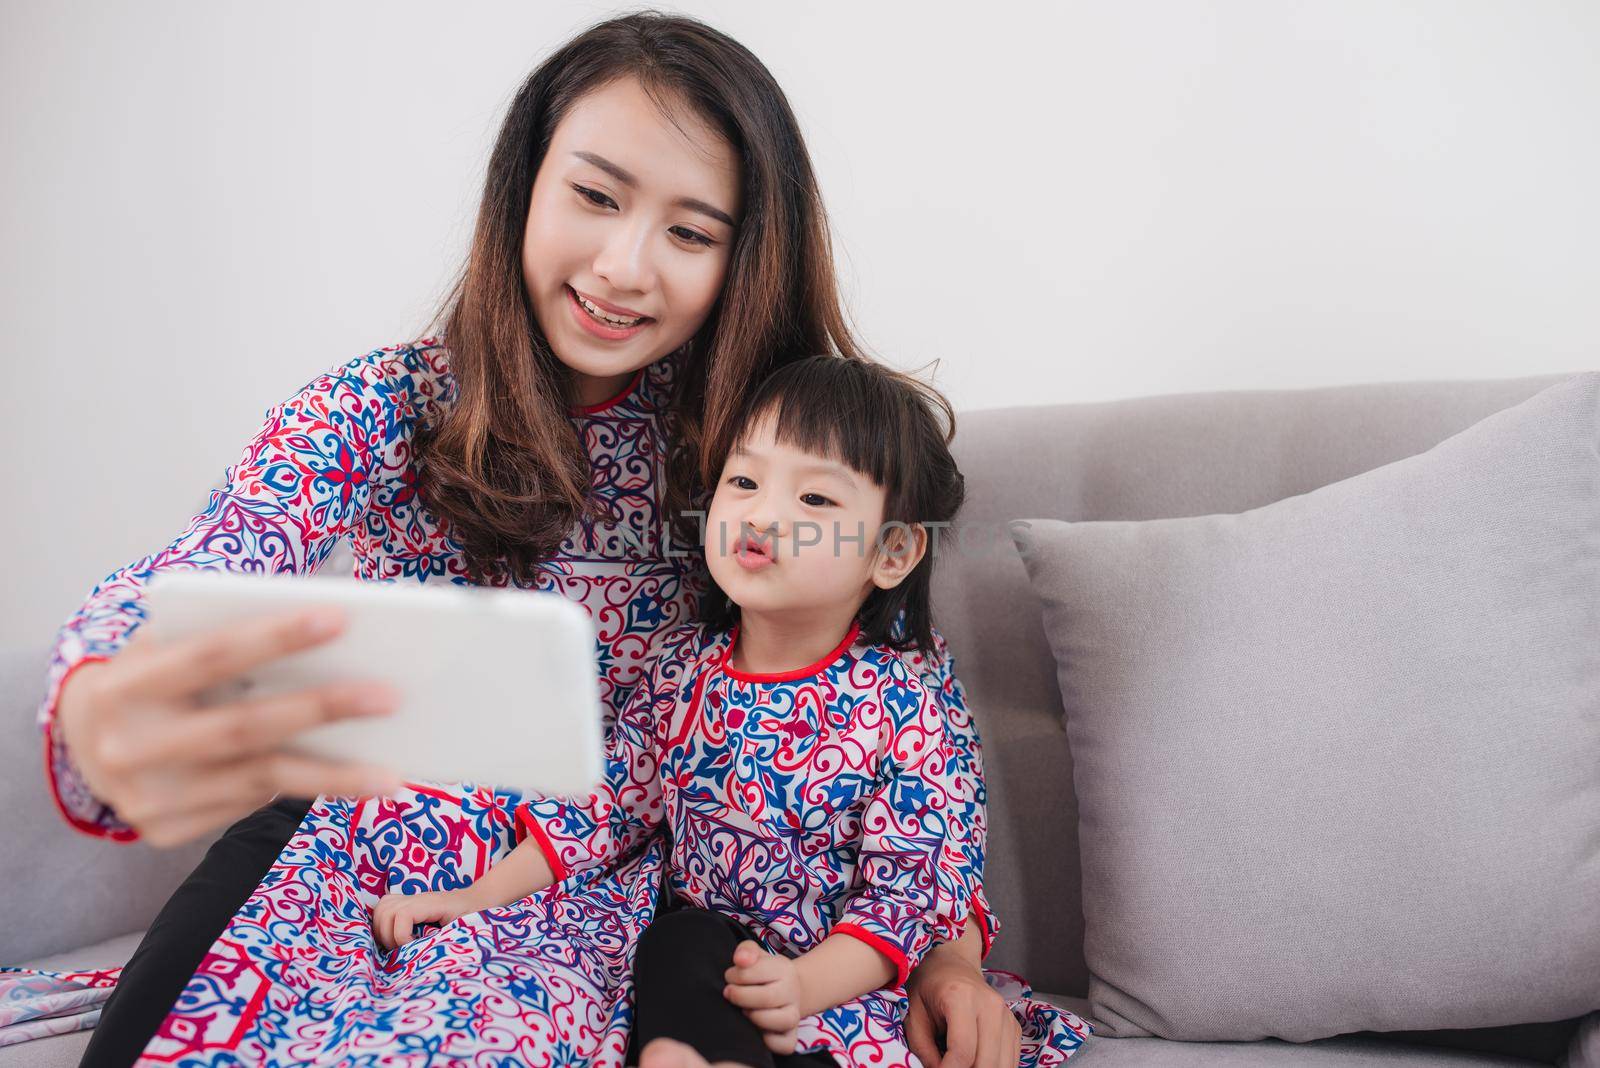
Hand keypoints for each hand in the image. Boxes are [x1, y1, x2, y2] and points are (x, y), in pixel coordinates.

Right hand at [54, 605, 403, 845]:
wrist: (83, 741)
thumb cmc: (152, 678)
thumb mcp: (166, 644)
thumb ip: (224, 635)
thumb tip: (330, 628)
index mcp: (126, 684)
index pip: (210, 654)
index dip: (274, 636)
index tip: (339, 617)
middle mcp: (130, 745)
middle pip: (243, 726)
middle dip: (322, 708)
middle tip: (390, 695)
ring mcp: (146, 796)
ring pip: (259, 779)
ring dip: (335, 777)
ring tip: (393, 773)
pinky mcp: (165, 830)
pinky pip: (249, 805)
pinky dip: (304, 791)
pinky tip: (353, 783)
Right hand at [371, 889, 479, 950]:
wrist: (479, 900)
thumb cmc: (475, 916)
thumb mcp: (464, 930)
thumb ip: (445, 941)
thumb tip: (423, 959)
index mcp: (433, 904)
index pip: (402, 914)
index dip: (401, 935)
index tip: (411, 948)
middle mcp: (418, 898)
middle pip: (385, 911)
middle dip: (388, 936)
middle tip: (402, 950)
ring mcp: (410, 898)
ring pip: (380, 910)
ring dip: (382, 931)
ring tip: (396, 945)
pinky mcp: (406, 903)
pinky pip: (383, 908)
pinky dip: (381, 924)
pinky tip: (393, 938)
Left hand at [723, 939, 802, 1054]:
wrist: (785, 991)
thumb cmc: (761, 973)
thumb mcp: (754, 955)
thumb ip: (746, 951)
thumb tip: (741, 960)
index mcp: (784, 969)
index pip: (757, 971)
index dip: (736, 975)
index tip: (729, 977)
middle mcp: (793, 992)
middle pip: (767, 998)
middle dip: (741, 996)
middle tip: (729, 993)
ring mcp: (794, 1015)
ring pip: (782, 1021)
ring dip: (756, 1017)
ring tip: (744, 1011)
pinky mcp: (791, 1037)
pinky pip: (785, 1044)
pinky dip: (769, 1041)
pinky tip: (756, 1030)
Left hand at [904, 945, 1020, 1067]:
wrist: (953, 965)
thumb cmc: (929, 987)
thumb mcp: (914, 1015)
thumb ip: (923, 1049)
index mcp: (961, 997)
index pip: (962, 1050)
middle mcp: (990, 1005)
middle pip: (986, 1062)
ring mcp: (1006, 1016)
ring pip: (1002, 1065)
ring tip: (960, 1064)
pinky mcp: (1014, 1027)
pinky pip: (1010, 1061)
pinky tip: (974, 1062)